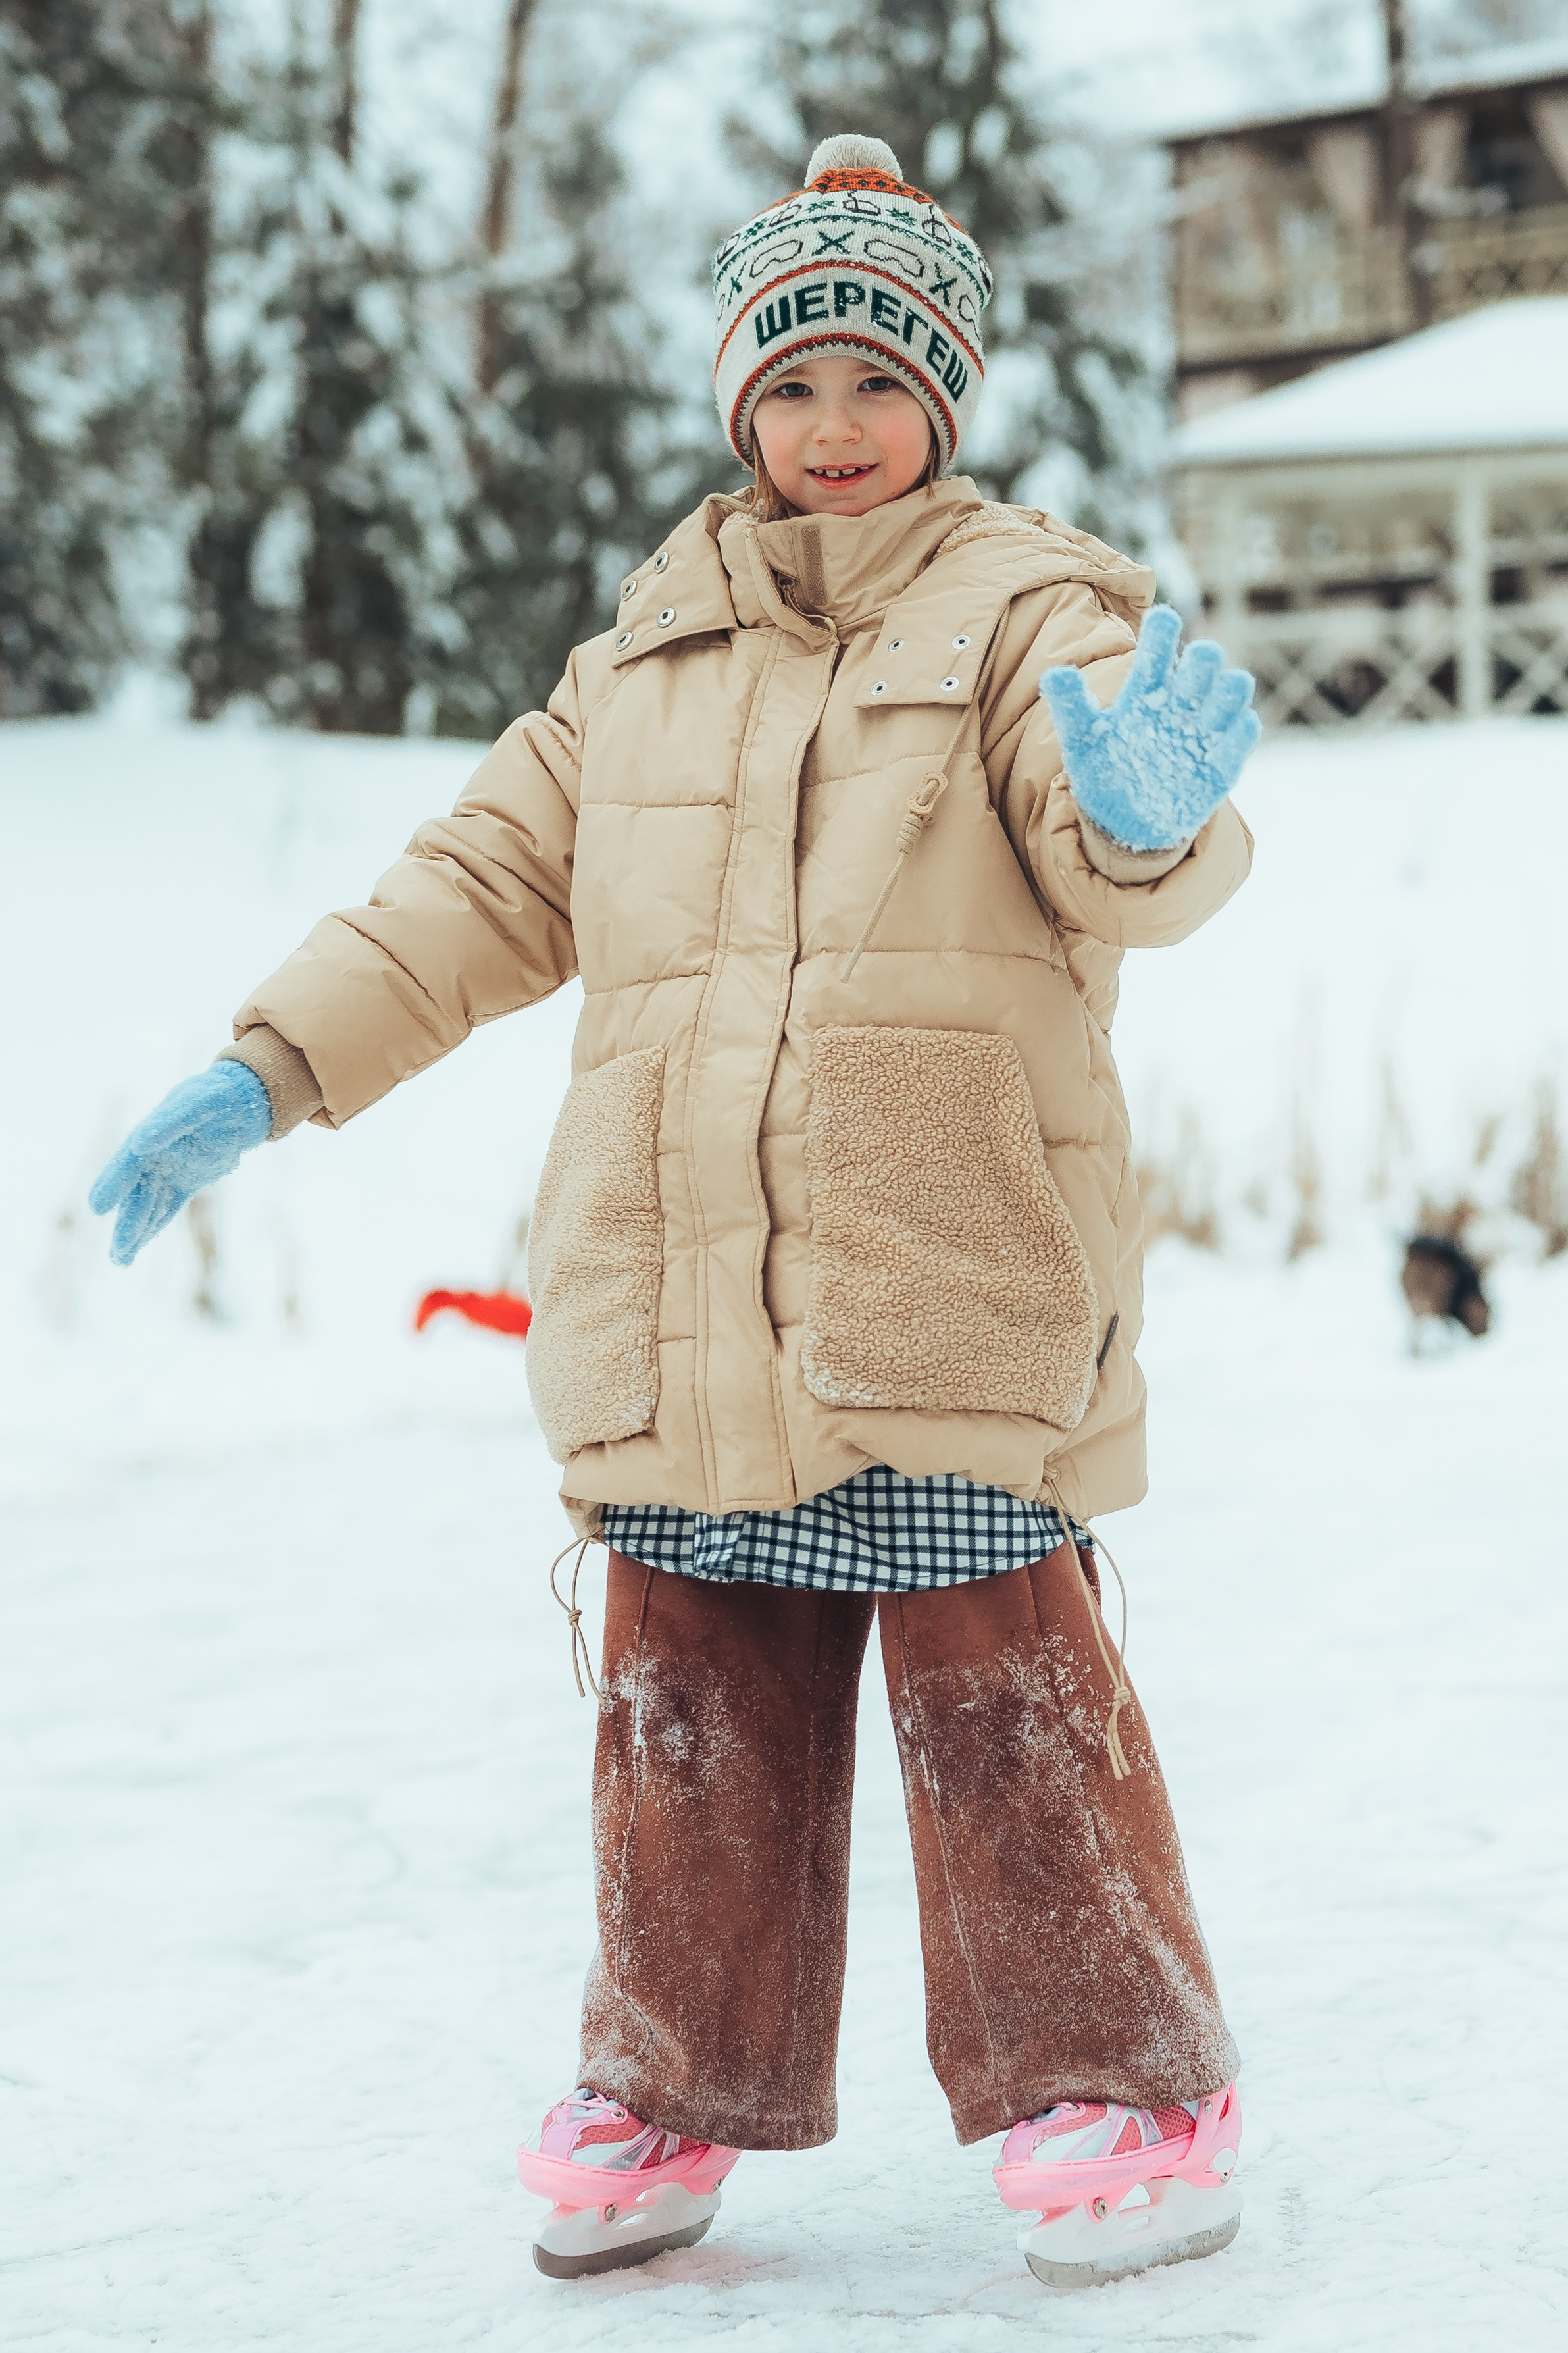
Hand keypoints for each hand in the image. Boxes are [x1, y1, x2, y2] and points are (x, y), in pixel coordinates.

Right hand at [89, 1061, 272, 1265]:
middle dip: (126, 1222)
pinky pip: (167, 1207)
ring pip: (148, 1206)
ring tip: (121, 1260)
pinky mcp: (186, 1182)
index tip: (97, 1207)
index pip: (127, 1162)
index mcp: (150, 1134)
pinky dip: (154, 1226)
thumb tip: (142, 1143)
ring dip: (135, 1232)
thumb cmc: (215, 1096)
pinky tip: (137, 1246)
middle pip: (135, 1193)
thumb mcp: (198, 1102)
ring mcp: (169, 1171)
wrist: (240, 1101)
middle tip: (117, 1250)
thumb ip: (170, 1121)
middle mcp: (153, 1156)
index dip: (113, 1183)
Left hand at [1040, 604, 1259, 853]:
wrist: (1123, 822)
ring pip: (1230, 694)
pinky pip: (1239, 739)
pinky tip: (1239, 725)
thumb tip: (1053, 674)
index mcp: (1146, 691)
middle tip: (1201, 655)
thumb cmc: (1103, 770)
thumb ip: (1071, 705)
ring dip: (1231, 689)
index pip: (1156, 654)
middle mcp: (1179, 704)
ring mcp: (1203, 732)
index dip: (1162, 634)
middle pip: (1200, 668)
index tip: (1164, 618)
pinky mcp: (1220, 764)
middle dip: (1203, 660)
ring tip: (1229, 686)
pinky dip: (1241, 731)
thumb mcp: (1082, 738)